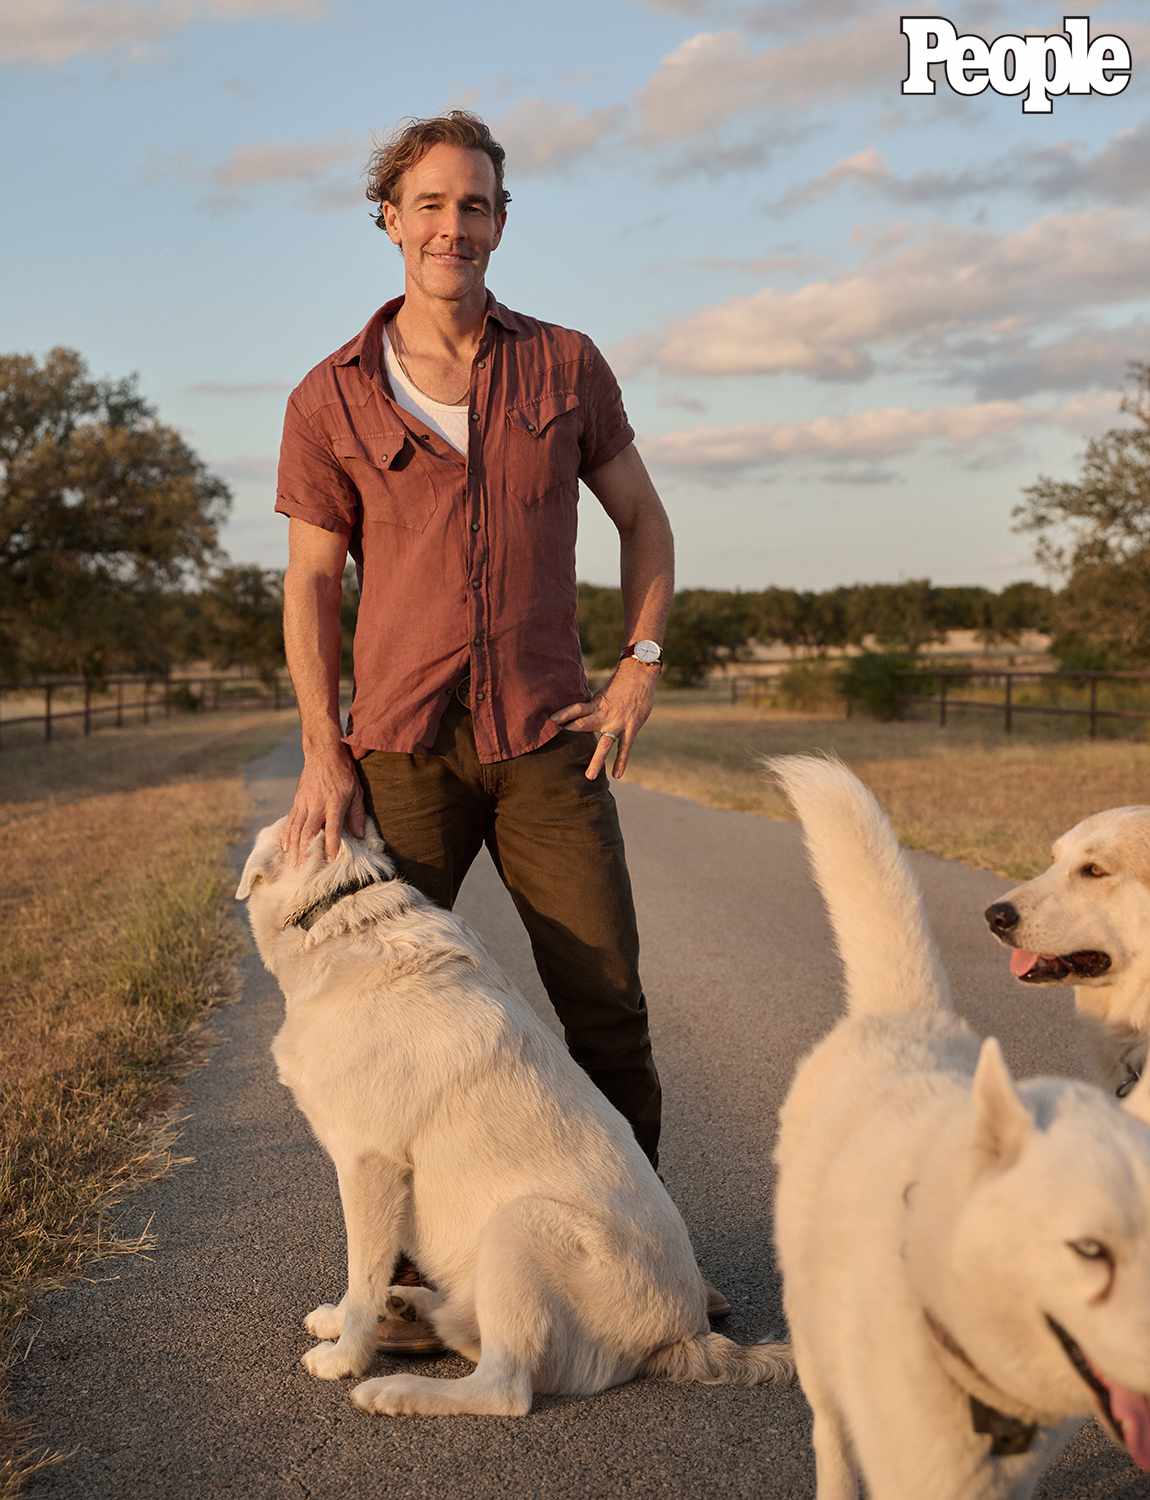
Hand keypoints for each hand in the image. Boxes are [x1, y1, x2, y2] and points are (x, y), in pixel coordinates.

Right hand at [281, 745, 365, 863]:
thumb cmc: (343, 773)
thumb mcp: (357, 791)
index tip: (329, 860)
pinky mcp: (297, 800)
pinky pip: (290, 820)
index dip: (330, 845)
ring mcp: (304, 802)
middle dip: (305, 851)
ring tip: (292, 863)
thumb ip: (357, 814)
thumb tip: (359, 835)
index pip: (332, 828)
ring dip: (293, 848)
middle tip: (303, 868)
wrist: (323, 753)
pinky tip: (284, 847)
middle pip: (308, 831)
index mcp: (334, 803)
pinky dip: (286, 835)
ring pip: (295, 828)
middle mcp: (317, 804)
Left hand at [549, 661, 658, 779]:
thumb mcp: (604, 690)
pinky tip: (617, 774)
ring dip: (596, 760)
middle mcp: (605, 714)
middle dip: (571, 731)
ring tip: (589, 777)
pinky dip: (621, 761)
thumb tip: (586, 708)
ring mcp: (618, 723)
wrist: (641, 673)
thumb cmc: (623, 680)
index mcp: (596, 703)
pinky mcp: (631, 727)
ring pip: (605, 744)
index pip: (575, 709)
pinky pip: (625, 748)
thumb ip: (596, 703)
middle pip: (583, 726)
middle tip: (557, 743)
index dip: (563, 715)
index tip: (550, 721)